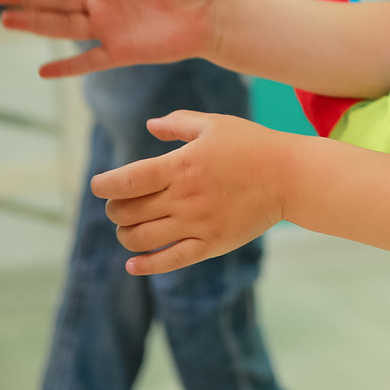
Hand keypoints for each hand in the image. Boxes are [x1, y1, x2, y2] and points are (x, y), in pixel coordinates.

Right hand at [0, 0, 226, 76]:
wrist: (212, 12)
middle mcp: (103, 3)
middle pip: (56, 0)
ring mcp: (109, 29)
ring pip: (63, 27)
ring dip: (35, 25)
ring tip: (6, 21)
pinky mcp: (122, 52)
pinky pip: (89, 61)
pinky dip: (67, 67)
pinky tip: (43, 72)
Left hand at [91, 110, 288, 273]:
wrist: (290, 177)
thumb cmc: (252, 145)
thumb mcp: (214, 125)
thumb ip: (177, 124)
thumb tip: (150, 125)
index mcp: (181, 166)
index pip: (126, 181)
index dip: (104, 185)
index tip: (99, 185)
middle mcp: (184, 198)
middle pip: (128, 211)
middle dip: (114, 209)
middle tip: (118, 204)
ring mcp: (197, 224)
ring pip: (141, 239)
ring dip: (125, 234)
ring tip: (128, 227)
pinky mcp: (211, 244)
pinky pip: (170, 261)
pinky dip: (146, 265)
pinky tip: (133, 263)